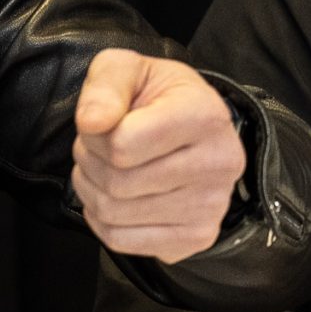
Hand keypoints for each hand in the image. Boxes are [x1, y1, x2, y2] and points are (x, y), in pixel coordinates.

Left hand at [71, 49, 247, 260]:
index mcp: (205, 115)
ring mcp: (212, 206)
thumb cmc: (157, 98)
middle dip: (91, 163)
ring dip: (93, 191)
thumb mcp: (129, 69)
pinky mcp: (197, 237)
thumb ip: (106, 86)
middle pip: (117, 183)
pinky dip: (104, 221)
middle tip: (100, 148)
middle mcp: (219, 164)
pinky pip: (122, 242)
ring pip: (115, 214)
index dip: (95, 135)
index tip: (104, 123)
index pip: (122, 144)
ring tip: (108, 169)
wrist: (194, 129)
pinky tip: (118, 198)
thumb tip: (91, 122)